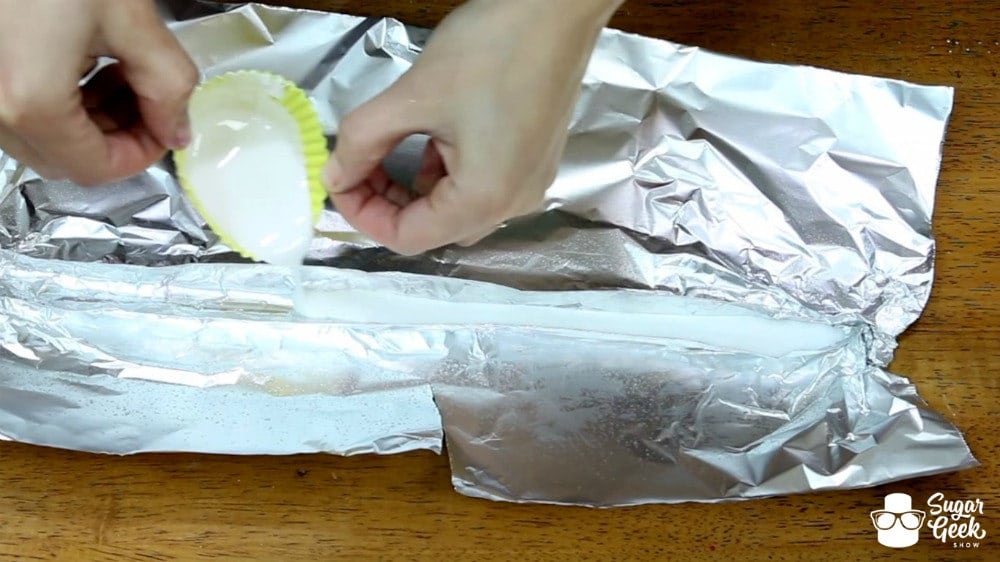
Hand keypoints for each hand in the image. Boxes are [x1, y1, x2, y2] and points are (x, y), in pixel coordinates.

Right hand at [0, 0, 198, 185]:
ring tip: (118, 68)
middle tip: (149, 97)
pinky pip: (13, 103)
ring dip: (88, 117)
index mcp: (30, 100)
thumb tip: (178, 130)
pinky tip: (82, 55)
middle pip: (63, 158)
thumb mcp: (132, 19)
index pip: (95, 168)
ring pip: (38, 134)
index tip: (168, 126)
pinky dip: (55, 95)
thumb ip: (168, 86)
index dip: (142, 154)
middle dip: (116, 136)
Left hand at [324, 0, 621, 254]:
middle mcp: (513, 205)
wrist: (559, 9)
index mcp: (485, 199)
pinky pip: (481, 185)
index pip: (407, 237)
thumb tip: (334, 173)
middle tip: (359, 159)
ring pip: (456, 208)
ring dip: (416, 185)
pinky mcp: (534, 162)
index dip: (363, 214)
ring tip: (393, 140)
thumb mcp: (414, 95)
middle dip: (388, 200)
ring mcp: (529, 184)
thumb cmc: (494, 49)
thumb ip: (363, 141)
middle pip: (433, 228)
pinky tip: (433, 134)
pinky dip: (447, 171)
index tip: (339, 178)